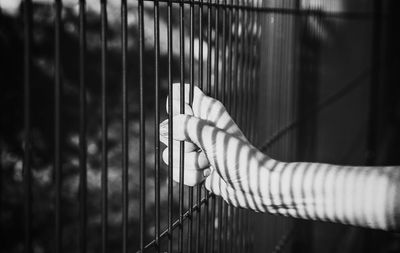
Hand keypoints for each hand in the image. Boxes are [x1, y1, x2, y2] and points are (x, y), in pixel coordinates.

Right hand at [160, 84, 272, 211]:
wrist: (251, 185)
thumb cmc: (238, 156)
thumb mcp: (211, 136)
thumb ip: (186, 126)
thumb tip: (168, 127)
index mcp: (206, 110)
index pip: (180, 94)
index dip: (176, 105)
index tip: (184, 118)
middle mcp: (199, 126)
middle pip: (169, 129)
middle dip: (182, 145)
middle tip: (202, 147)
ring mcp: (195, 147)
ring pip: (172, 154)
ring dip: (189, 164)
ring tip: (208, 163)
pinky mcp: (194, 167)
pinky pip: (178, 171)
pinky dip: (191, 176)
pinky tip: (206, 176)